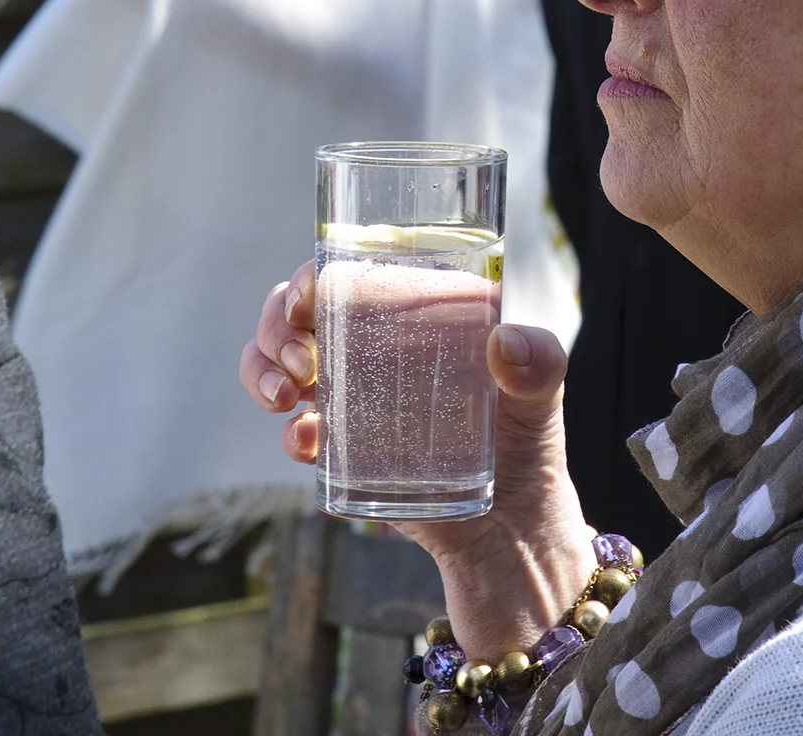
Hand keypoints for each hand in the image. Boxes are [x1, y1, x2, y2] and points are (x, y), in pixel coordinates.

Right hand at [238, 263, 597, 658]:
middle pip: (294, 316)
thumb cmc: (527, 439)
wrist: (511, 526)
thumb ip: (538, 362)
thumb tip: (505, 342)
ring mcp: (350, 400)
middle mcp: (369, 350)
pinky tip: (308, 440)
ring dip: (260, 370)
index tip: (311, 294)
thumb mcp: (542, 392)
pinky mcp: (344, 451)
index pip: (346, 277)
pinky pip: (297, 432)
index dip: (312, 276)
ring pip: (277, 365)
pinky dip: (291, 433)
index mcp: (406, 317)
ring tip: (286, 396)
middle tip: (303, 359)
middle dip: (276, 327)